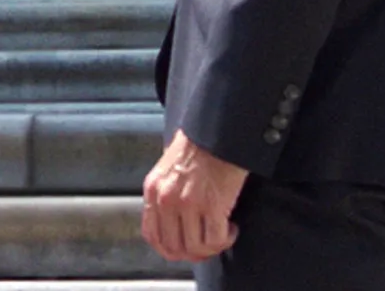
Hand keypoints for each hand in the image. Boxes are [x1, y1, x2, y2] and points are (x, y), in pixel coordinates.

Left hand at [141, 130, 245, 264]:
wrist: (219, 130)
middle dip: (193, 253)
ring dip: (213, 247)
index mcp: (153, 190)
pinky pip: (216, 240)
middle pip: (174, 248)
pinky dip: (226, 240)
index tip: (185, 249)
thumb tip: (173, 222)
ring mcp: (188, 203)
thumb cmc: (198, 145)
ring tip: (223, 233)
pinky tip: (232, 228)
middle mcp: (166, 199)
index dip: (170, 249)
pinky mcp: (212, 205)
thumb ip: (165, 193)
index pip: (152, 235)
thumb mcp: (168, 167)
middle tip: (208, 245)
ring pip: (196, 248)